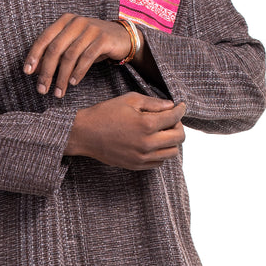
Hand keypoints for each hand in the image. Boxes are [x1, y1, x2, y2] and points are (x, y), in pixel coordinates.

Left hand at [24, 14, 133, 97]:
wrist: (122, 38)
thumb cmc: (92, 43)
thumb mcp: (73, 44)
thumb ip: (56, 53)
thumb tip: (36, 71)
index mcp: (64, 21)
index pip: (44, 38)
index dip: (34, 56)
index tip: (27, 72)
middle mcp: (76, 22)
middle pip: (55, 49)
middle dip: (47, 71)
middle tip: (42, 89)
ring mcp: (90, 29)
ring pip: (70, 56)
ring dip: (62, 77)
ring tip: (59, 92)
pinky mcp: (103, 38)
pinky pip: (86, 57)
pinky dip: (78, 72)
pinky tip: (73, 82)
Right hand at [65, 93, 185, 169]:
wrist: (85, 134)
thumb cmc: (105, 113)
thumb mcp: (129, 100)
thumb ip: (153, 103)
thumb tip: (170, 106)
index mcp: (146, 124)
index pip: (174, 118)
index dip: (180, 110)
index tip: (180, 106)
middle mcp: (147, 143)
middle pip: (179, 138)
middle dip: (179, 126)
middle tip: (172, 119)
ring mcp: (142, 157)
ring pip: (172, 152)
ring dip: (172, 141)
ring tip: (163, 131)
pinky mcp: (136, 165)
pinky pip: (159, 162)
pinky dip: (161, 152)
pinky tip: (153, 142)